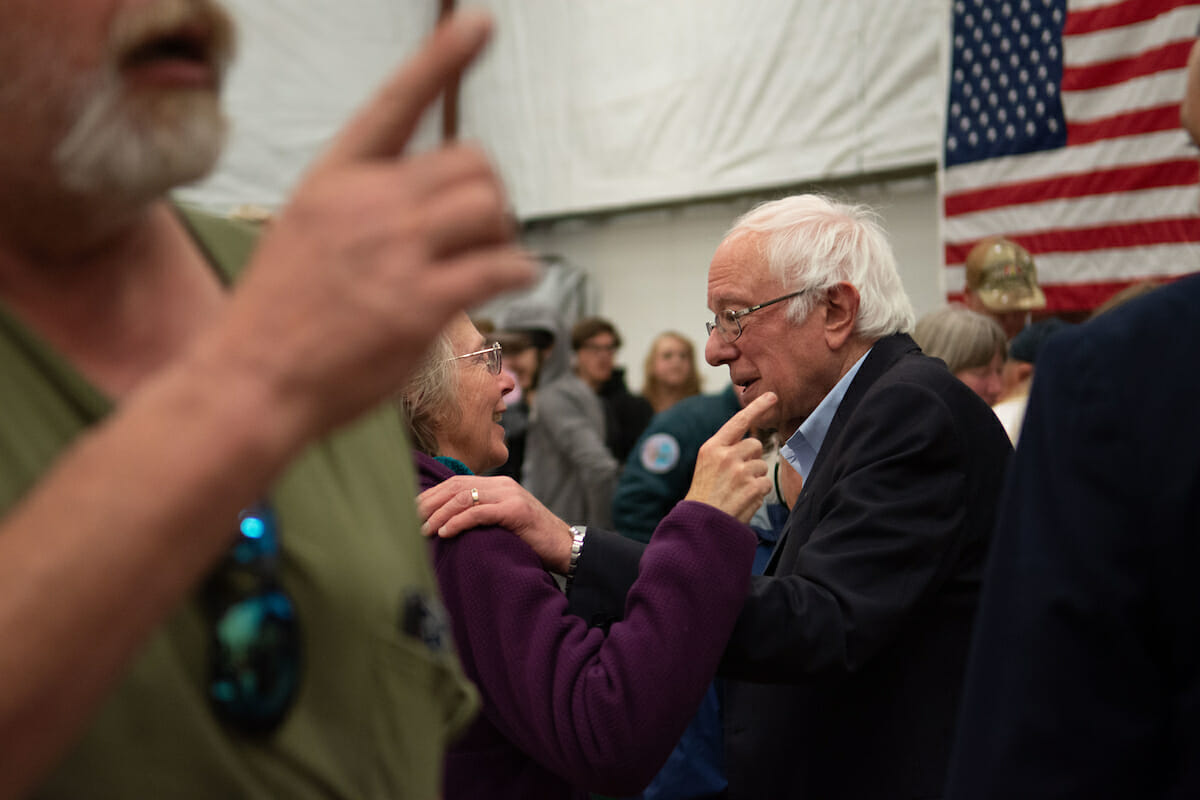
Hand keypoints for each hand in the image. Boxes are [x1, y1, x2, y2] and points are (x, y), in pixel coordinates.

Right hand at [205, 10, 536, 440]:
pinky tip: (513, 279)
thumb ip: (363, 208)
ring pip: (490, 206)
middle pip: (471, 162)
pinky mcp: (419, 303)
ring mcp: (394, 251)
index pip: (396, 102)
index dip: (442, 58)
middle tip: (482, 229)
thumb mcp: (306, 233)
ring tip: (489, 258)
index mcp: (335, 178)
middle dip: (489, 193)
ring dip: (503, 232)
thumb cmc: (279, 317)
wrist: (250, 382)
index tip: (480, 22)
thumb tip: (436, 207)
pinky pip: (500, 265)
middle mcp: (366, 202)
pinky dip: (518, 270)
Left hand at [418, 475, 573, 572]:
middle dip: (429, 503)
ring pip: (464, 497)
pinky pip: (480, 512)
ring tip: (423, 530)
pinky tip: (445, 532)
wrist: (565, 546)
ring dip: (439, 514)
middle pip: (455, 486)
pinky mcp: (516, 511)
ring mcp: (509, 495)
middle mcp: (502, 485)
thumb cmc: (531, 540)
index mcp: (497, 485)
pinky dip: (459, 522)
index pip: (455, 482)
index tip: (411, 510)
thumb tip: (445, 526)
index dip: (431, 495)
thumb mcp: (502, 523)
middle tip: (409, 519)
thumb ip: (480, 516)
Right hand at [684, 392, 776, 521]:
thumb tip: (751, 444)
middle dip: (752, 458)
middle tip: (738, 477)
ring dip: (755, 478)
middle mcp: (725, 455)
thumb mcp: (706, 467)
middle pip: (754, 445)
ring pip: (762, 465)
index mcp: (711, 447)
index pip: (738, 421)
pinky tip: (743, 500)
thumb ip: (725, 452)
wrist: (700, 524)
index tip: (772, 396)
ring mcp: (739, 471)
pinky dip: (758, 493)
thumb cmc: (704, 496)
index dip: (757, 407)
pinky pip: (765, 483)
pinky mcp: (751, 487)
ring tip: (737, 492)